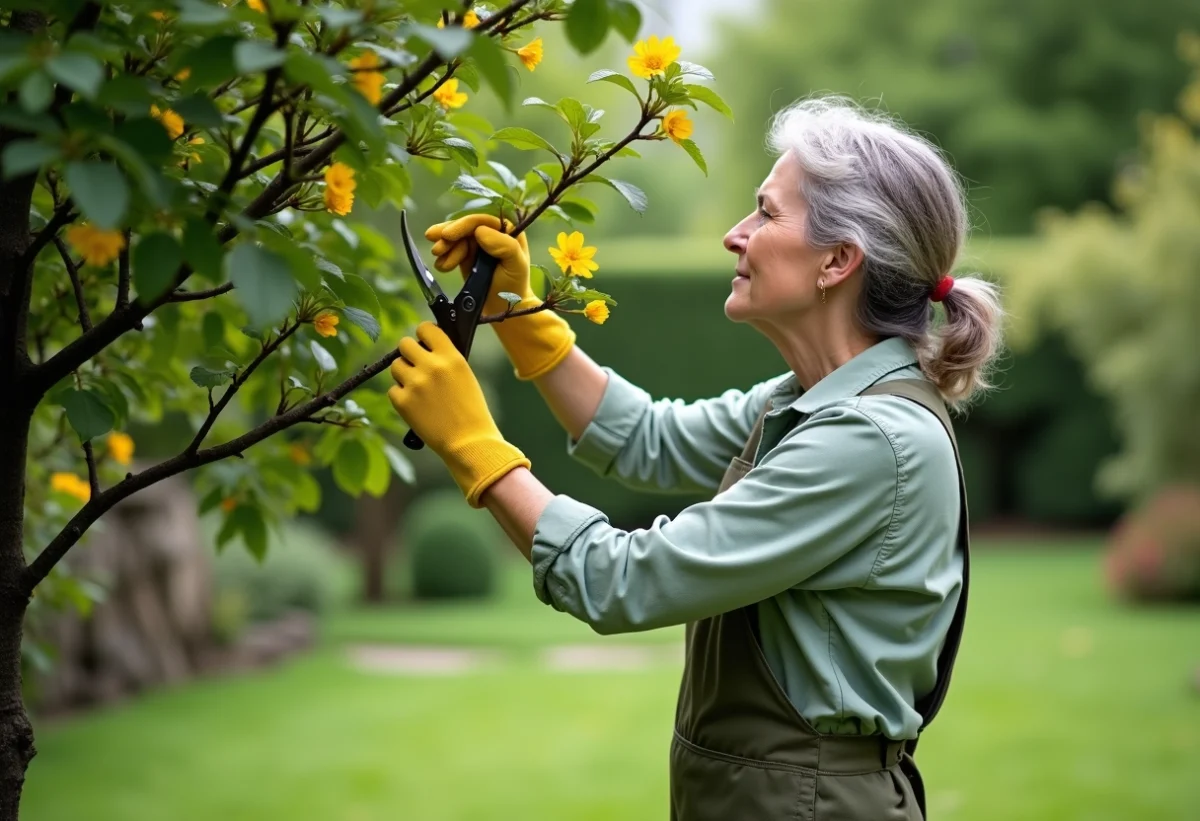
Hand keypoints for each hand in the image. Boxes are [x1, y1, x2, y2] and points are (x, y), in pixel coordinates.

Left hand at [387, 322, 529, 506]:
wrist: (469, 442)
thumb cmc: (471, 410)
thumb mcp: (465, 376)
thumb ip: (446, 359)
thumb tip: (426, 347)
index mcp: (451, 357)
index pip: (426, 328)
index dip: (423, 335)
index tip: (425, 342)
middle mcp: (431, 366)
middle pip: (404, 344)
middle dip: (409, 353)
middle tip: (417, 366)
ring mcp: (415, 384)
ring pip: (395, 366)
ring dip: (404, 374)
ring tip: (418, 389)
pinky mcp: (402, 402)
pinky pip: (393, 390)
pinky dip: (401, 396)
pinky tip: (416, 406)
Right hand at [423, 214, 576, 380]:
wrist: (503, 309)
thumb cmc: (514, 287)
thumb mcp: (516, 265)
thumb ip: (503, 245)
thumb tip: (479, 231)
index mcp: (507, 230)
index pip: (481, 221)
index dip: (462, 225)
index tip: (447, 235)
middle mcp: (492, 234)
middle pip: (465, 228)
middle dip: (448, 237)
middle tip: (436, 249)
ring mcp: (478, 245)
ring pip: (456, 239)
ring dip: (444, 248)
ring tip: (441, 265)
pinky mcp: (467, 257)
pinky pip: (452, 250)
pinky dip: (444, 257)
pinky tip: (442, 267)